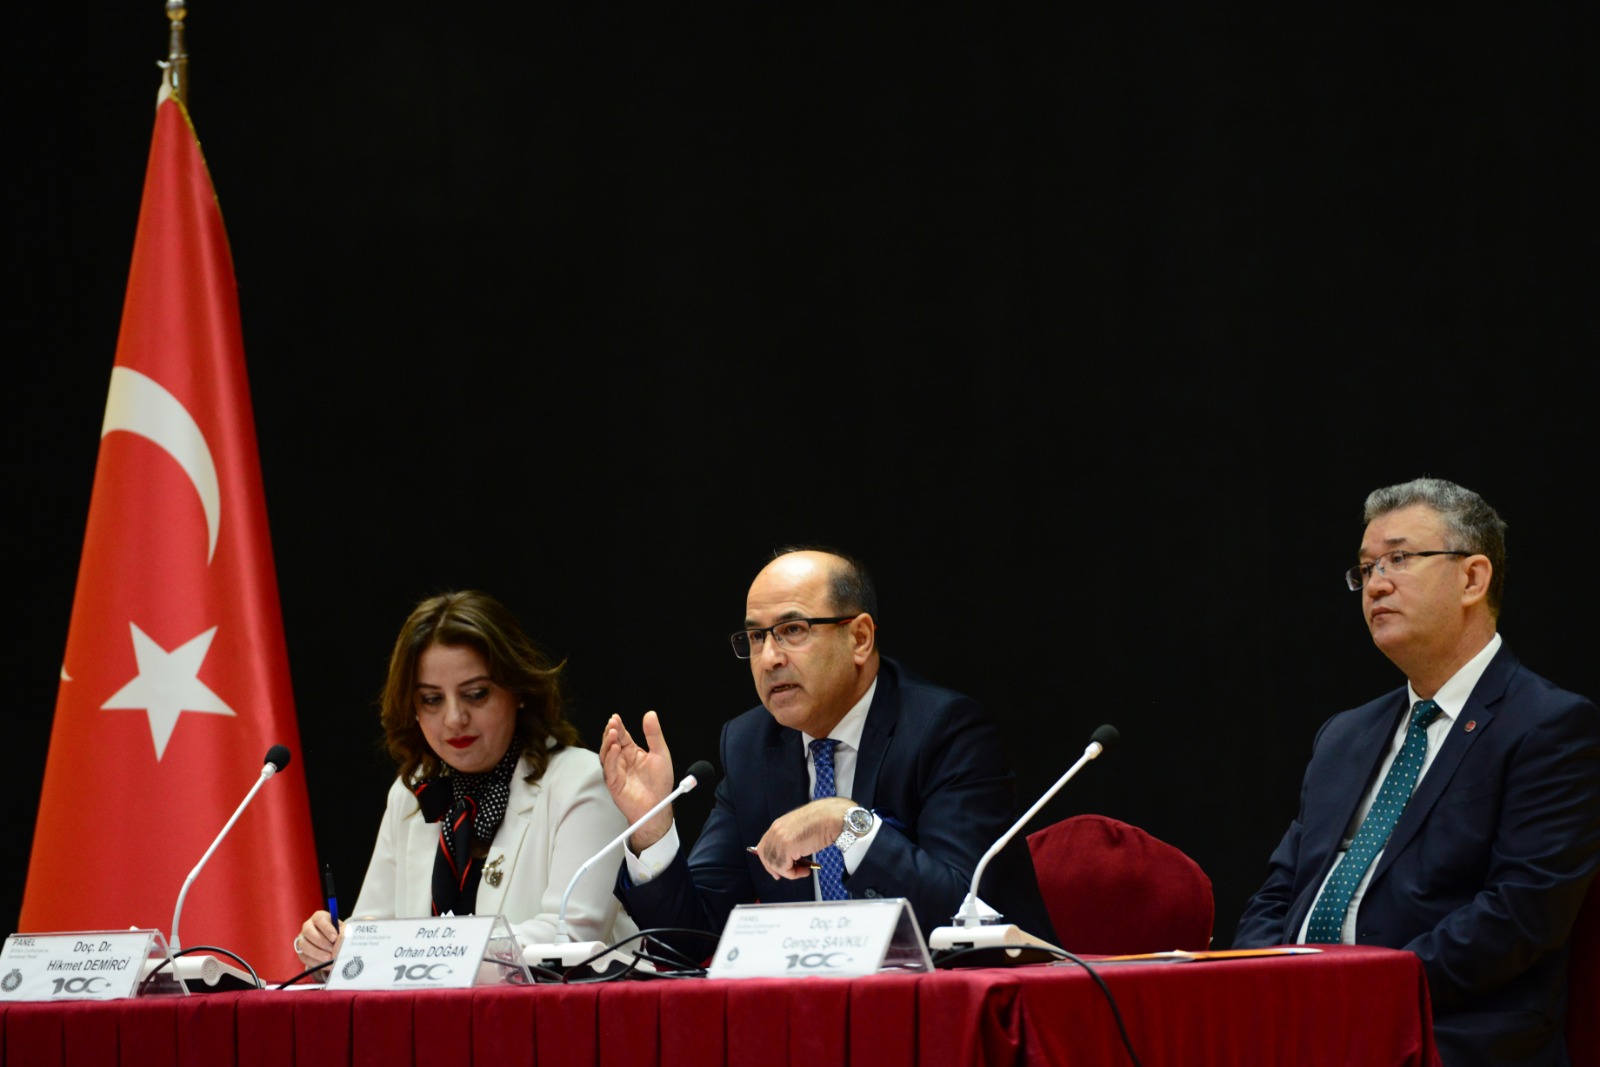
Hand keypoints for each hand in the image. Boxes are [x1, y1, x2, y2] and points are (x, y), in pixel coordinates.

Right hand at [295, 910, 342, 967]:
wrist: (333, 945)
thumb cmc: (339, 934)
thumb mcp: (343, 931)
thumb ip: (343, 933)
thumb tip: (342, 941)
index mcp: (319, 917)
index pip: (319, 919)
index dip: (326, 928)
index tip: (335, 937)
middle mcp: (307, 926)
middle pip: (308, 931)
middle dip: (321, 942)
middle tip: (332, 949)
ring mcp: (302, 939)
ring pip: (303, 945)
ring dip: (317, 953)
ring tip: (329, 958)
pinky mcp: (300, 952)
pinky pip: (304, 957)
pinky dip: (316, 962)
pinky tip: (326, 964)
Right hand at [599, 711, 676, 851]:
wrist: (659, 804)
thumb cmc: (660, 782)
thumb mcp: (661, 753)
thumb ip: (654, 734)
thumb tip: (650, 714)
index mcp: (632, 752)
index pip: (622, 736)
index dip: (618, 726)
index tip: (615, 717)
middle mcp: (622, 760)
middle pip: (611, 743)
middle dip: (610, 732)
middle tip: (612, 723)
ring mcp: (617, 771)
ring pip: (606, 754)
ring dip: (607, 743)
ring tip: (612, 733)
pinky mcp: (614, 783)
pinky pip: (609, 769)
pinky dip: (611, 758)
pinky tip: (615, 749)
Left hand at [751, 797, 854, 879]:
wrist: (832, 817)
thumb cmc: (823, 821)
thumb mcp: (800, 828)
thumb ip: (791, 839)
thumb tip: (790, 855)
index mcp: (778, 825)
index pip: (763, 846)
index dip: (769, 861)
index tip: (777, 870)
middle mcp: (776, 831)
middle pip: (766, 857)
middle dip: (776, 869)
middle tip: (790, 874)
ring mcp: (780, 839)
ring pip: (776, 865)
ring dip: (790, 872)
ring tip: (805, 870)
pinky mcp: (787, 848)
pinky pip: (785, 869)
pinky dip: (795, 874)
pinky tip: (807, 870)